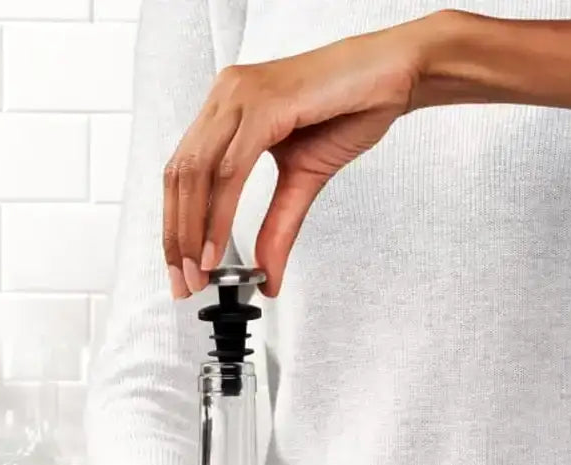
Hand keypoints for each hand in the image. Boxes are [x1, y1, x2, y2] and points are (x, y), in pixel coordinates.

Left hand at [163, 10, 570, 298]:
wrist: (396, 75)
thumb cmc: (351, 107)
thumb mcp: (303, 181)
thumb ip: (277, 228)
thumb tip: (265, 276)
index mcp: (227, 111)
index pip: (182, 176)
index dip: (175, 229)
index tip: (182, 272)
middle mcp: (226, 97)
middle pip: (178, 177)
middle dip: (176, 238)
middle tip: (185, 282)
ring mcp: (241, 95)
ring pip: (195, 173)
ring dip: (191, 231)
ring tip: (200, 272)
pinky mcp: (264, 101)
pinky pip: (229, 167)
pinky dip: (218, 213)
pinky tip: (217, 247)